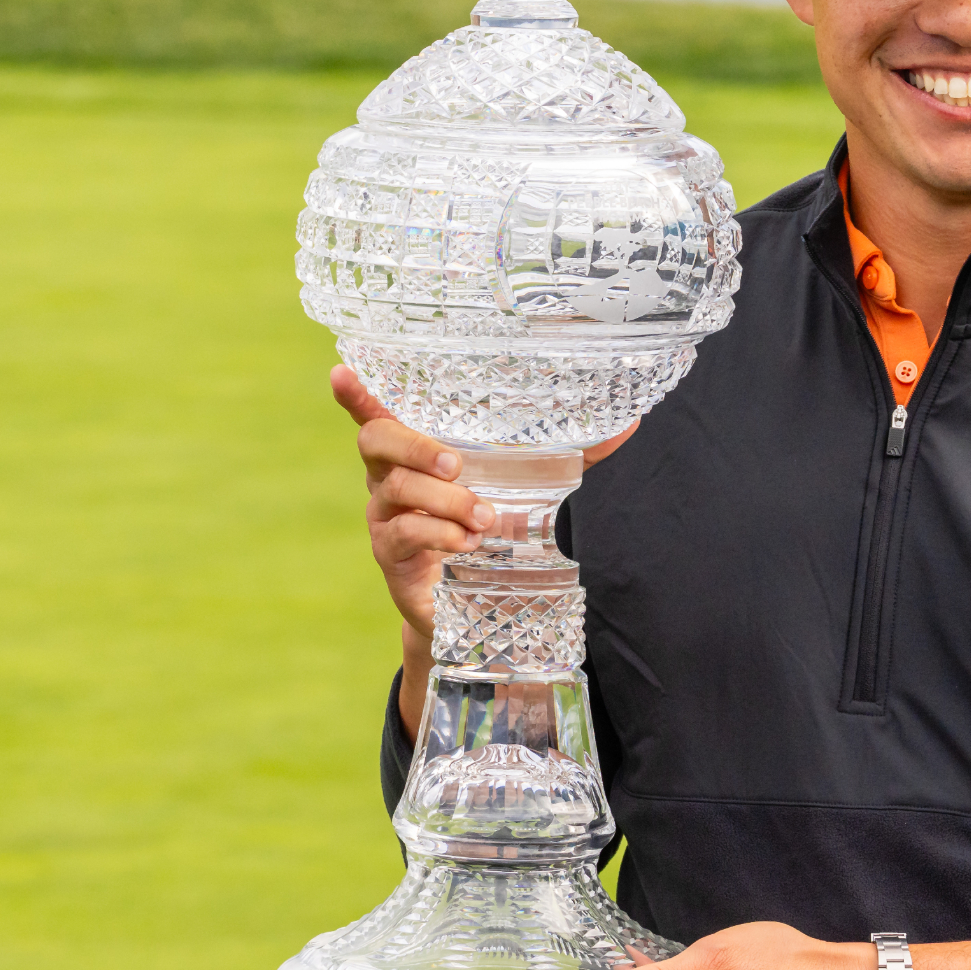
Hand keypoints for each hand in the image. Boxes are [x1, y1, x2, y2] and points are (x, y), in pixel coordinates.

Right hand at [330, 365, 637, 735]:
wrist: (474, 598)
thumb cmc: (491, 523)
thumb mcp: (528, 485)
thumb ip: (571, 452)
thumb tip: (628, 425)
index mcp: (414, 452)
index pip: (376, 413)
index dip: (357, 394)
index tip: (342, 371)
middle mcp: (388, 478)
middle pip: (375, 442)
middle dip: (414, 445)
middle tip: (457, 465)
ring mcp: (384, 517)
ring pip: (395, 490)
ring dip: (444, 501)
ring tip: (484, 519)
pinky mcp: (391, 556)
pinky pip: (404, 534)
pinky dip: (440, 535)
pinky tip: (468, 543)